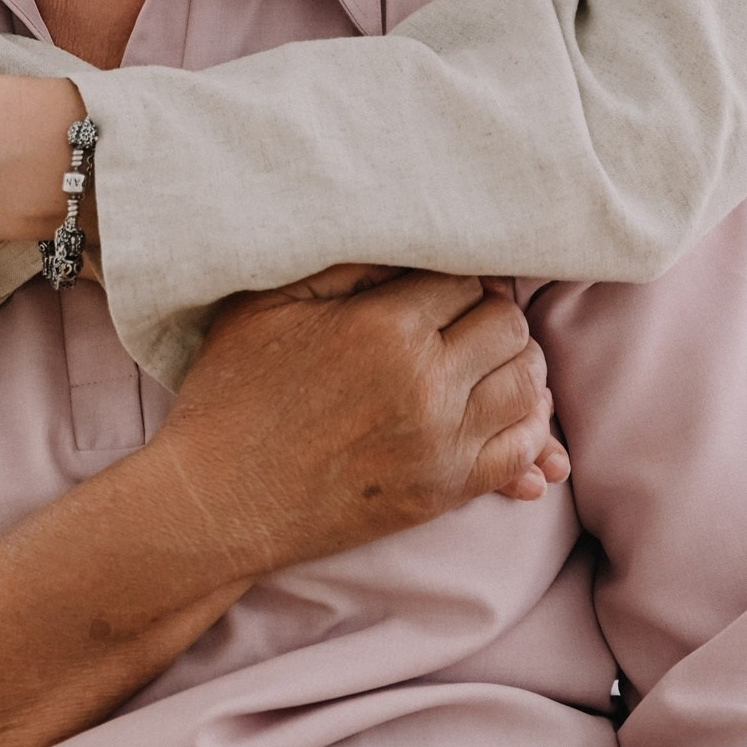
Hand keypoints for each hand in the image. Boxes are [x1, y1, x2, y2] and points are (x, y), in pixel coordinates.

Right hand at [148, 265, 570, 577]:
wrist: (216, 503)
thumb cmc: (232, 395)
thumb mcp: (269, 304)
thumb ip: (346, 264)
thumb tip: (409, 243)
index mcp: (386, 327)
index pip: (466, 281)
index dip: (457, 279)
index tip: (443, 287)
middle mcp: (426, 384)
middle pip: (508, 328)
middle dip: (491, 316)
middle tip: (466, 320)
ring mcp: (440, 444)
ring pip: (526, 387)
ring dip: (515, 366)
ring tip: (489, 360)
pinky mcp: (442, 492)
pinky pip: (520, 451)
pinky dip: (529, 429)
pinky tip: (509, 413)